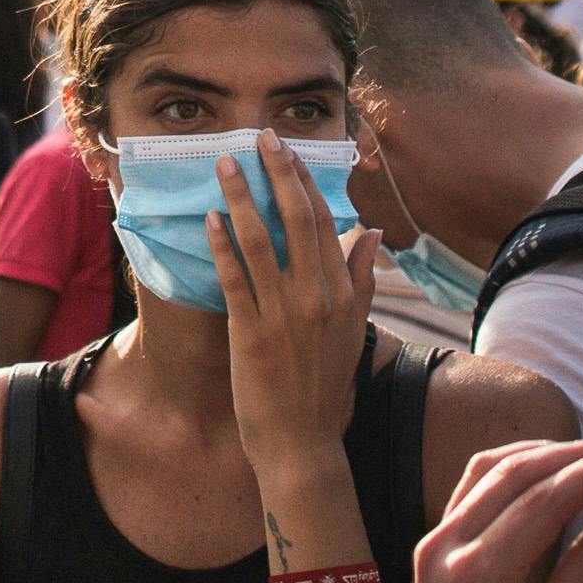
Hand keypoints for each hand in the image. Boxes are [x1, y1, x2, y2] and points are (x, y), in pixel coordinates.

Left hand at [208, 145, 376, 467]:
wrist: (302, 443)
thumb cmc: (324, 387)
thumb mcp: (354, 330)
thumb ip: (362, 279)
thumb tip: (373, 231)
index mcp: (343, 293)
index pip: (325, 223)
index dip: (305, 182)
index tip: (288, 152)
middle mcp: (317, 297)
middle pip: (297, 220)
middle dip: (276, 174)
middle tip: (258, 138)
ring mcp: (283, 315)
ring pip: (261, 241)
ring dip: (242, 198)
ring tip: (224, 165)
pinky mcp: (250, 333)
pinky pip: (234, 278)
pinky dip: (221, 245)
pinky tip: (209, 218)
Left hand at [388, 440, 582, 582]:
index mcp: (476, 577)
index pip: (543, 501)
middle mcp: (445, 550)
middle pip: (514, 474)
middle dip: (573, 456)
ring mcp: (432, 544)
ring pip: (487, 469)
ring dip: (541, 454)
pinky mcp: (431, 546)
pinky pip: (470, 487)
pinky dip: (511, 469)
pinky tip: (545, 471)